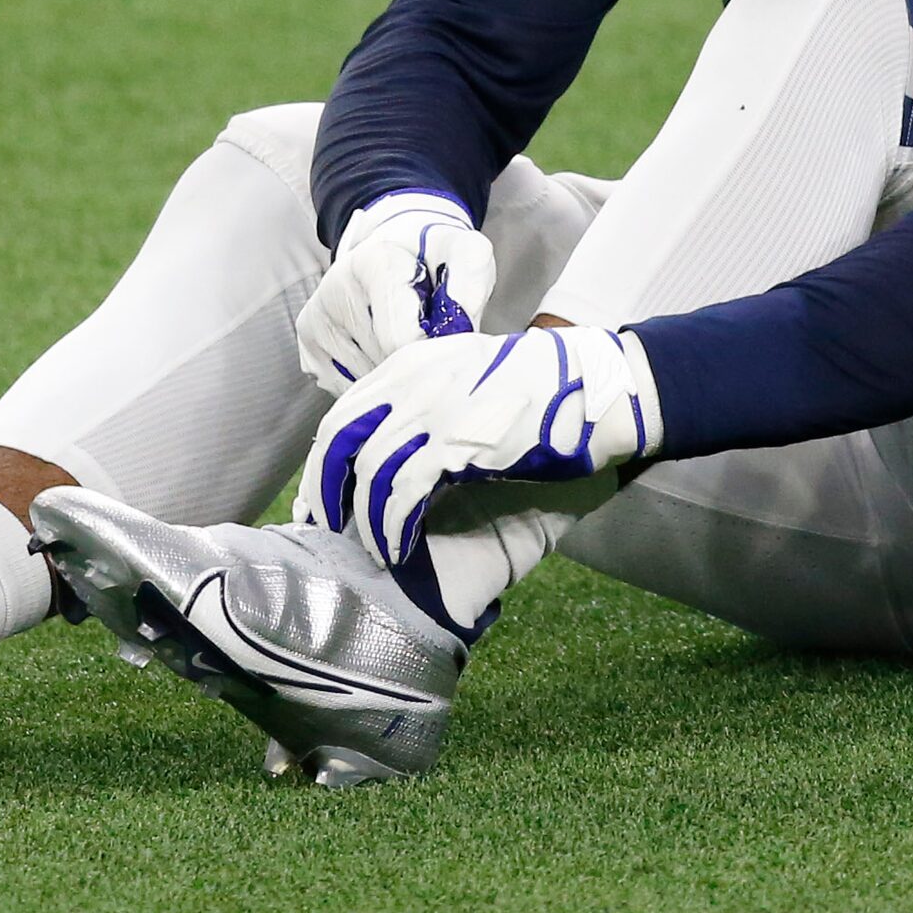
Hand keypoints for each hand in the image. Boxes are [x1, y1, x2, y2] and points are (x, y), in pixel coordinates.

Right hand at [295, 191, 497, 392]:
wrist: (399, 248)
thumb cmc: (434, 258)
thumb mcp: (466, 254)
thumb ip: (471, 283)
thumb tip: (457, 330)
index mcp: (374, 262)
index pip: (401, 340)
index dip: (432, 349)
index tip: (445, 336)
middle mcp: (335, 288)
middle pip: (383, 361)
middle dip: (413, 360)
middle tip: (428, 334)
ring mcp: (317, 318)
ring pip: (364, 380)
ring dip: (393, 373)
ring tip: (405, 338)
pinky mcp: (307, 342)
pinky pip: (347, 387)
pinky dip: (372, 380)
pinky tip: (383, 350)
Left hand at [297, 325, 663, 565]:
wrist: (595, 390)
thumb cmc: (541, 389)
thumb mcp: (469, 375)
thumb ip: (428, 398)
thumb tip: (396, 442)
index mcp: (411, 363)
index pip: (343, 412)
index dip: (323, 461)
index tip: (318, 498)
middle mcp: (411, 379)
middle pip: (338, 439)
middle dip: (324, 490)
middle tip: (322, 529)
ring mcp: (432, 408)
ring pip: (367, 470)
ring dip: (363, 519)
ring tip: (373, 549)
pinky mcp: (456, 442)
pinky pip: (402, 492)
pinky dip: (392, 526)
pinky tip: (398, 548)